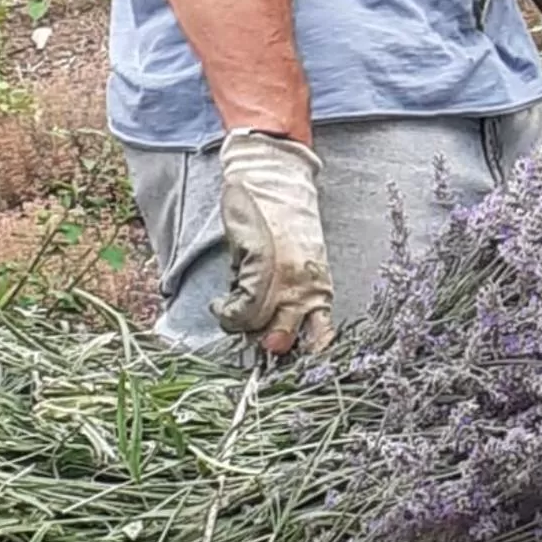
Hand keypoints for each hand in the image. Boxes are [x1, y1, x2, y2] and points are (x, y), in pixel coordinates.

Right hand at [211, 128, 334, 355]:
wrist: (275, 177)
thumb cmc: (287, 218)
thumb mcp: (302, 260)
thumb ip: (293, 295)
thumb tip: (275, 336)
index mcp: (319, 286)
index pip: (320, 337)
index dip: (305, 356)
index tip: (290, 365)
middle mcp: (306, 285)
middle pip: (285, 340)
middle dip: (265, 344)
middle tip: (252, 331)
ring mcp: (284, 276)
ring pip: (258, 327)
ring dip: (239, 324)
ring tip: (231, 308)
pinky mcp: (260, 263)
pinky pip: (241, 306)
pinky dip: (226, 310)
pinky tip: (220, 302)